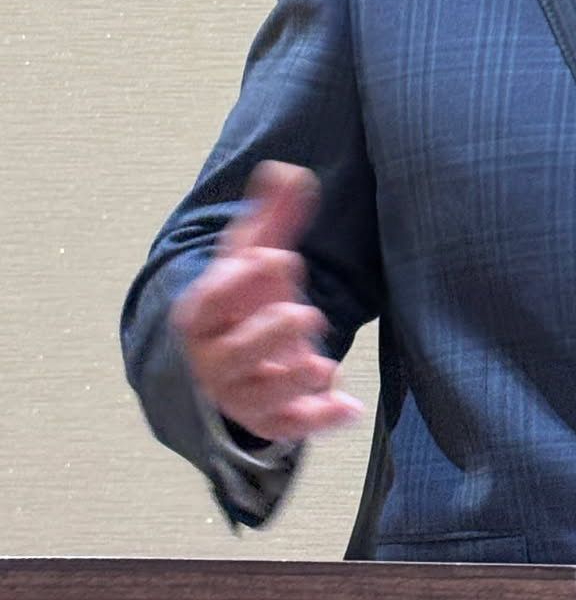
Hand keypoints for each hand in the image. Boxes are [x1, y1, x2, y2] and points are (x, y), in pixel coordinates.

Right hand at [170, 161, 362, 442]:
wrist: (230, 358)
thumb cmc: (243, 299)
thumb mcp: (253, 255)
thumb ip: (272, 216)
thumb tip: (288, 171)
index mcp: (203, 315)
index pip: (208, 303)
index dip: (237, 284)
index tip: (275, 258)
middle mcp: (215, 360)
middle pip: (235, 355)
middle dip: (268, 334)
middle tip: (303, 314)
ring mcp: (242, 394)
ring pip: (261, 398)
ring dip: (292, 381)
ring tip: (322, 365)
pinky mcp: (270, 420)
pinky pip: (290, 428)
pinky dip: (319, 421)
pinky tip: (349, 407)